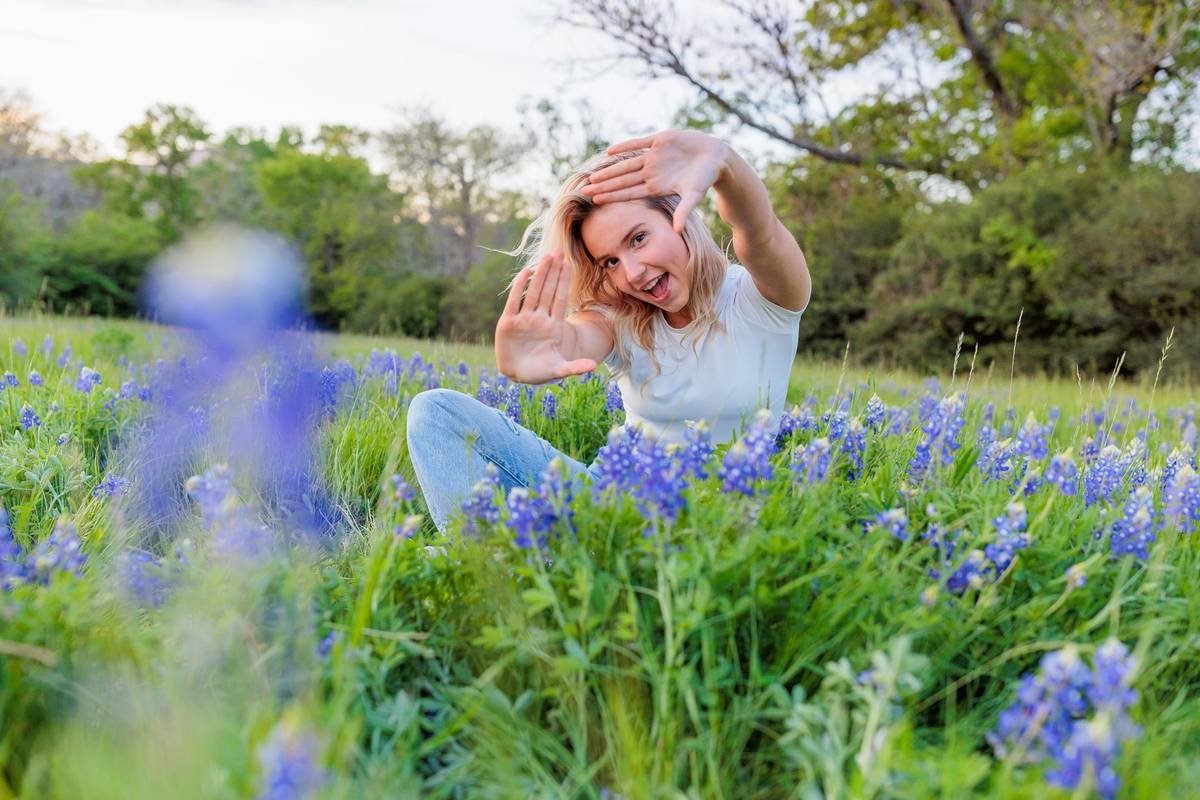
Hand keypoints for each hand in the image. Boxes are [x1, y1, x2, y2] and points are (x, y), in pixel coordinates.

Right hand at [494, 251, 597, 384]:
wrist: (516, 375)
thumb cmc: (539, 371)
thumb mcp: (558, 370)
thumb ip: (574, 367)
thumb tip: (594, 365)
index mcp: (553, 327)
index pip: (560, 299)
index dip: (564, 282)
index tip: (569, 264)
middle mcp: (539, 319)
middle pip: (548, 291)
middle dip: (554, 271)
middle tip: (559, 250)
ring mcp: (524, 320)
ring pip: (534, 292)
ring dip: (540, 275)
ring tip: (547, 256)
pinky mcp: (508, 323)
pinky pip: (515, 301)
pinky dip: (520, 287)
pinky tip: (526, 272)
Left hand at [579, 130, 729, 231]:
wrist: (715, 157)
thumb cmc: (705, 178)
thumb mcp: (694, 196)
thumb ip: (684, 211)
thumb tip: (678, 231)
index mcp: (656, 186)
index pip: (629, 192)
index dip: (612, 196)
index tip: (595, 201)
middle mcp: (651, 172)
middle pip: (622, 180)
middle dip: (604, 185)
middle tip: (584, 191)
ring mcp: (654, 156)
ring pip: (626, 163)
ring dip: (609, 169)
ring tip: (592, 176)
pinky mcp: (660, 140)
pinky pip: (639, 143)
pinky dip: (626, 146)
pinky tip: (610, 151)